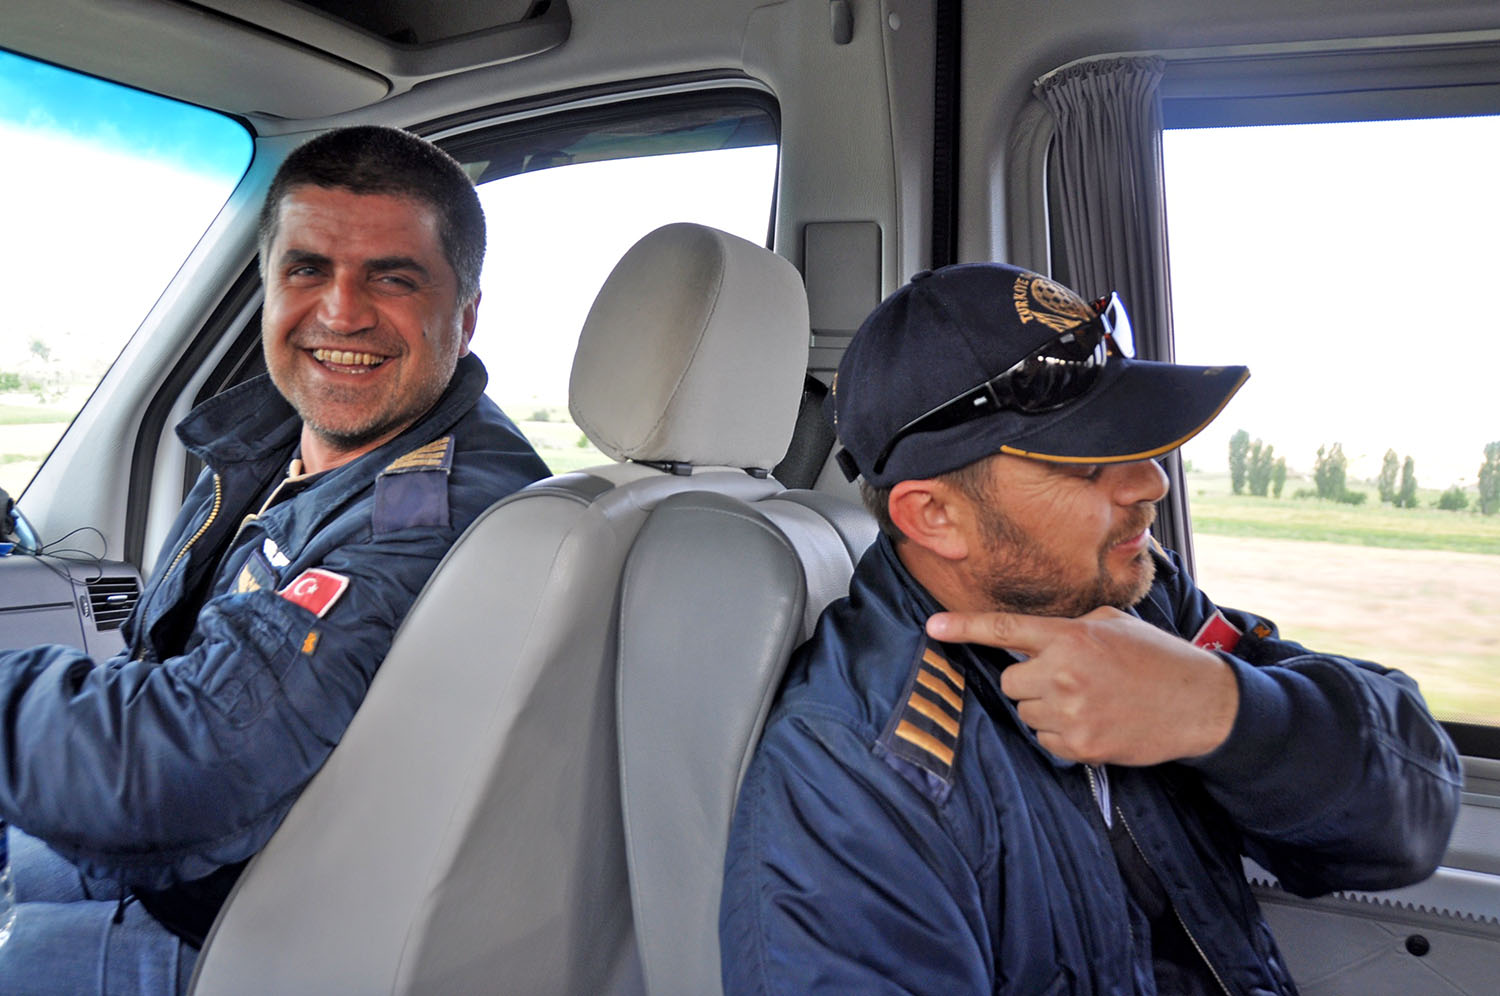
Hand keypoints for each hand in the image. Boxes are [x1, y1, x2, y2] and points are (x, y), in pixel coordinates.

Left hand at [926, 607, 1238, 765]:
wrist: (1199, 704)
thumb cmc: (1156, 659)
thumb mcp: (1113, 624)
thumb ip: (1068, 627)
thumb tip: (1033, 638)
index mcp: (1071, 635)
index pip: (1005, 629)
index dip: (964, 628)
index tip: (932, 628)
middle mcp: (1064, 672)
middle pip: (1011, 680)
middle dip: (1031, 680)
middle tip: (1069, 678)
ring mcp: (1070, 712)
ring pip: (1026, 711)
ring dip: (1045, 707)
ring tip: (1088, 700)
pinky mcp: (1079, 745)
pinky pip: (1044, 740)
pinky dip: (1061, 734)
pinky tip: (1094, 722)